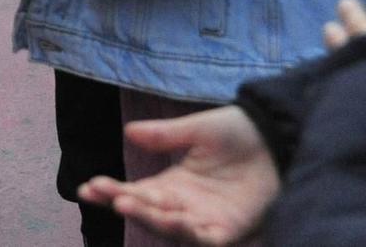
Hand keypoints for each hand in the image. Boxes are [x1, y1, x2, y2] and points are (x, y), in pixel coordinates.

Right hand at [78, 106, 279, 245]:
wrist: (277, 138)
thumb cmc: (237, 134)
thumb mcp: (197, 130)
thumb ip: (164, 135)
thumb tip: (129, 132)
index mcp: (171, 185)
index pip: (134, 192)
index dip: (111, 192)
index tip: (88, 187)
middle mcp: (183, 206)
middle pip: (147, 212)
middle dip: (124, 204)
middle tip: (104, 193)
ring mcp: (205, 220)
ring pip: (170, 228)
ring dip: (149, 217)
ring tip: (127, 203)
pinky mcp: (229, 229)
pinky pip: (205, 239)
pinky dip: (188, 233)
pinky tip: (173, 219)